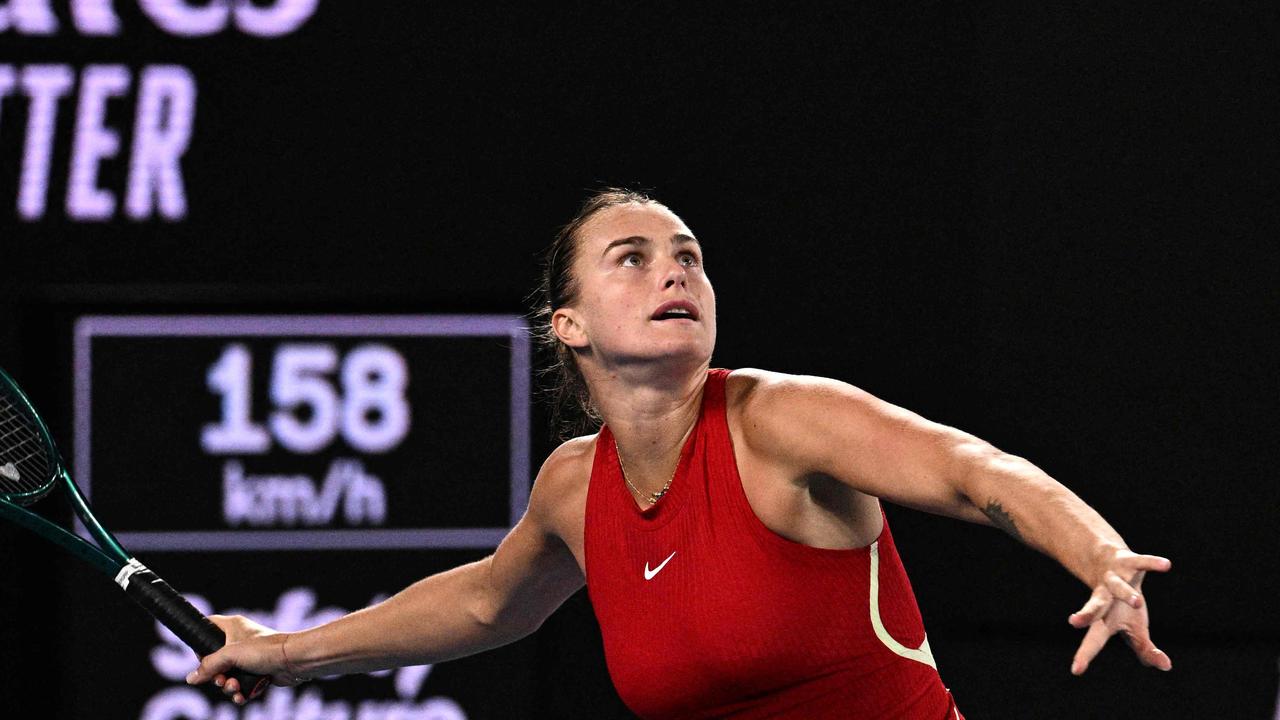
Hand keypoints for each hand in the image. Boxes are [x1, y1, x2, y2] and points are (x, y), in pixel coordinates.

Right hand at [185, 615, 305, 704]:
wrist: (293, 661)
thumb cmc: (265, 649)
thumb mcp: (230, 655)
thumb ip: (209, 666)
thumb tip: (191, 678)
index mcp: (232, 627)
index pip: (208, 628)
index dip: (200, 643)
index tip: (201, 658)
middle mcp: (238, 641)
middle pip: (215, 661)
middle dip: (216, 676)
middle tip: (222, 680)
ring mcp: (248, 658)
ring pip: (227, 676)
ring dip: (228, 687)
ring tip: (235, 687)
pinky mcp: (256, 672)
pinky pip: (241, 685)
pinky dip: (240, 692)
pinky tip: (242, 696)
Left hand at [1068, 549, 1172, 674]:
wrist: (1108, 562)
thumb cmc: (1121, 605)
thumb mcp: (1134, 628)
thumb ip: (1145, 649)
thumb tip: (1165, 665)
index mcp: (1104, 618)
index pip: (1094, 640)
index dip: (1085, 654)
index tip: (1076, 671)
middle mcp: (1104, 597)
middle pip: (1094, 607)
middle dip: (1086, 614)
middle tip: (1074, 622)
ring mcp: (1114, 578)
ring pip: (1117, 586)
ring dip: (1126, 594)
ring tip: (1138, 602)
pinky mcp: (1126, 561)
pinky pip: (1140, 561)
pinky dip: (1152, 563)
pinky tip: (1167, 565)